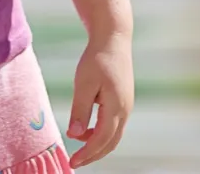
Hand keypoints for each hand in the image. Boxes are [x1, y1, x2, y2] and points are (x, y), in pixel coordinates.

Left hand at [65, 33, 132, 167]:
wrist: (113, 39)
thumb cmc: (97, 58)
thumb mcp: (83, 84)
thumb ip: (80, 110)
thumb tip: (75, 135)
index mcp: (116, 106)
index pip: (101, 139)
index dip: (87, 153)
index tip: (72, 162)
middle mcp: (125, 109)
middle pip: (111, 142)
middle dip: (93, 155)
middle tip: (75, 162)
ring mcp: (127, 105)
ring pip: (114, 135)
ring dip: (97, 144)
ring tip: (78, 146)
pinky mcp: (124, 101)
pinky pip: (114, 125)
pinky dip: (101, 133)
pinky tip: (87, 130)